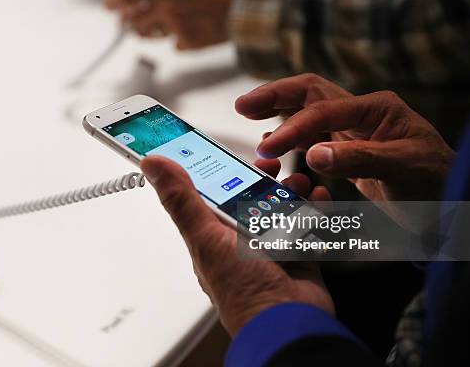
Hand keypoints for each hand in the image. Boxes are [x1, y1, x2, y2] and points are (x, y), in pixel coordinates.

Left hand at [105, 0, 239, 49]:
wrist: (246, 6)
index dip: (113, 1)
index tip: (109, 4)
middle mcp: (167, 10)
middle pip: (134, 20)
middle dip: (127, 18)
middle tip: (126, 17)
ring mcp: (176, 29)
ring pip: (148, 34)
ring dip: (143, 30)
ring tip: (146, 25)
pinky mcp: (188, 44)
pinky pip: (173, 43)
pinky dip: (175, 38)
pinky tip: (184, 31)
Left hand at [140, 155, 333, 335]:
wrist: (287, 320)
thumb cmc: (242, 290)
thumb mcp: (206, 238)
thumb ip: (182, 200)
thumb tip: (153, 165)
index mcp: (213, 233)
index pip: (208, 192)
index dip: (214, 169)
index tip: (222, 148)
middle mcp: (240, 237)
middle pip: (248, 195)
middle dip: (259, 176)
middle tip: (270, 164)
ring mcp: (269, 244)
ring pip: (279, 205)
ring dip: (290, 189)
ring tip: (297, 182)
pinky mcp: (296, 251)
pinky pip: (305, 221)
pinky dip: (313, 208)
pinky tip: (316, 199)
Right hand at [236, 74, 454, 202]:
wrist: (451, 207)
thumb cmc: (434, 185)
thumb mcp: (401, 170)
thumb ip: (358, 159)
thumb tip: (314, 154)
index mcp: (376, 109)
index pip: (322, 111)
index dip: (292, 128)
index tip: (268, 148)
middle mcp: (361, 114)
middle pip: (310, 94)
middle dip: (275, 96)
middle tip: (242, 105)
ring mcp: (354, 132)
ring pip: (308, 111)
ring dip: (278, 111)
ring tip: (250, 114)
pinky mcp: (349, 152)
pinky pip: (313, 135)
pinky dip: (291, 135)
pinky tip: (276, 143)